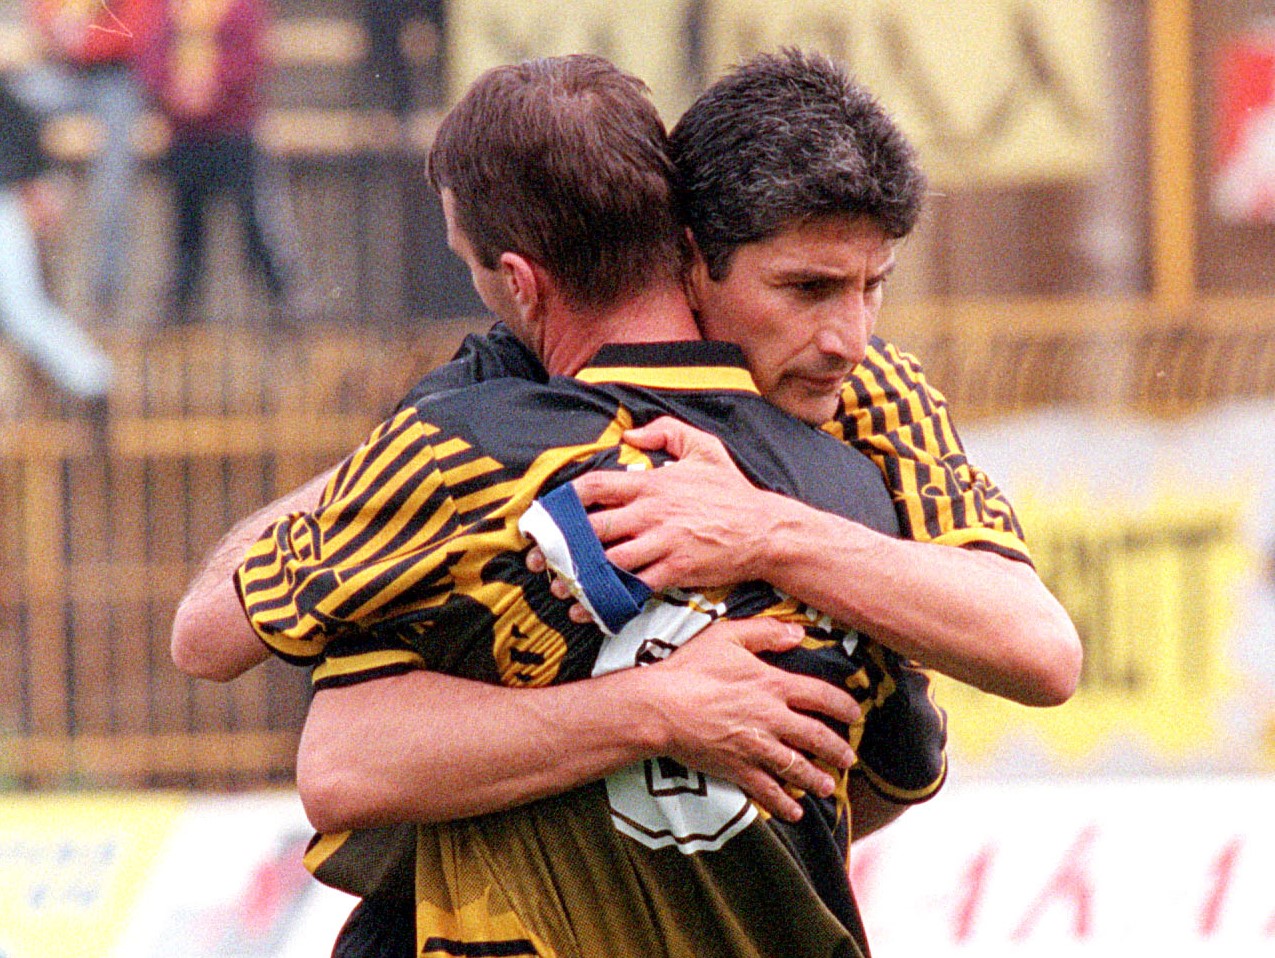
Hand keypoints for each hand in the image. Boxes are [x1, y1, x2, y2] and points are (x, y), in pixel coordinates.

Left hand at [569, 417, 780, 591]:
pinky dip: (608, 599)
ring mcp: (662, 543)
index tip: (550, 512)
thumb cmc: (731, 491)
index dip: (566, 499)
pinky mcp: (674, 570)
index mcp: (652, 484)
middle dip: (563, 544)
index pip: (595, 486)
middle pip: (593, 527)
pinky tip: (588, 607)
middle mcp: (651, 513)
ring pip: (608, 560)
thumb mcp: (704, 448)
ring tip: (559, 584)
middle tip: (542, 556)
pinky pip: (633, 587)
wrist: (764, 530)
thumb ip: (666, 432)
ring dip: (581, 575)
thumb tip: (630, 436)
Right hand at [635, 617, 858, 822]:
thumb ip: (765, 633)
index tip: (855, 714)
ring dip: (816, 780)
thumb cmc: (690, 668)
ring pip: (798, 768)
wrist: (660, 707)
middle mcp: (772, 718)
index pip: (821, 695)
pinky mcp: (737, 769)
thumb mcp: (727, 637)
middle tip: (848, 759)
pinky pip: (768, 791)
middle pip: (817, 737)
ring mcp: (756, 746)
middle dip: (837, 750)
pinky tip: (795, 812)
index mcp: (773, 684)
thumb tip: (798, 633)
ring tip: (827, 787)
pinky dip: (784, 805)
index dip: (843, 705)